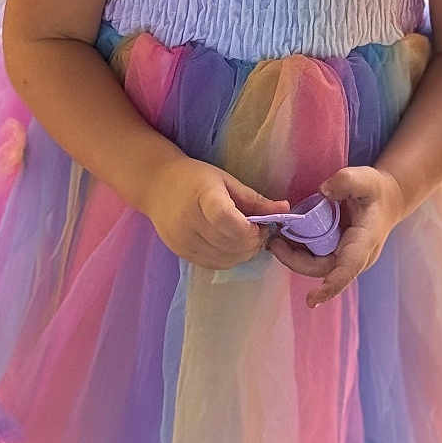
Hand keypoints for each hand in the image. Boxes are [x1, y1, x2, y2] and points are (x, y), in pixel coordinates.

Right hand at [143, 158, 289, 269]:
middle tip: (259, 229)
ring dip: (244, 252)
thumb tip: (285, 210)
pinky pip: (215, 264)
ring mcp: (183, 241)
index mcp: (202, 196)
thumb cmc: (194, 178)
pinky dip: (230, 258)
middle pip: (231, 244)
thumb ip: (255, 199)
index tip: (260, 223)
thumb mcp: (226, 180)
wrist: (156, 186)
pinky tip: (232, 244)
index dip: (249, 228)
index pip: (226, 219)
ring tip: (246, 235)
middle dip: (253, 241)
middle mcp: (189, 222)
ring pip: (226, 259)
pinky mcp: (182, 253)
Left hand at [266, 166, 405, 308]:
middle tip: (274, 242)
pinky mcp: (334, 253)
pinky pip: (313, 257)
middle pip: (322, 269)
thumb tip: (323, 192)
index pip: (347, 269)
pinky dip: (296, 249)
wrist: (386, 200)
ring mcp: (344, 257)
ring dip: (292, 256)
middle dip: (295, 260)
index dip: (330, 286)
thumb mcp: (366, 179)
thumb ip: (346, 182)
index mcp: (365, 241)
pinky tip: (284, 234)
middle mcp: (354, 257)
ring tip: (274, 237)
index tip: (311, 299)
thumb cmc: (376, 191)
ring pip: (314, 266)